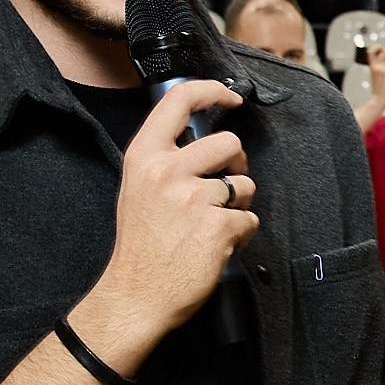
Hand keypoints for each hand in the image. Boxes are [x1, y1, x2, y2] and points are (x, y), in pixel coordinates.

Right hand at [74, 80, 253, 368]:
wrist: (135, 294)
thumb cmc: (141, 245)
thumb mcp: (138, 187)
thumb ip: (165, 158)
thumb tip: (202, 137)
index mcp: (144, 156)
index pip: (179, 100)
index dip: (212, 90)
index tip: (231, 96)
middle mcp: (166, 170)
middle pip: (229, 143)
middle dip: (236, 166)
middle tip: (223, 188)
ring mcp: (192, 197)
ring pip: (244, 184)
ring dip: (238, 205)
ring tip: (213, 224)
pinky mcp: (216, 225)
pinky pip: (249, 218)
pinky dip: (241, 233)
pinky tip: (217, 245)